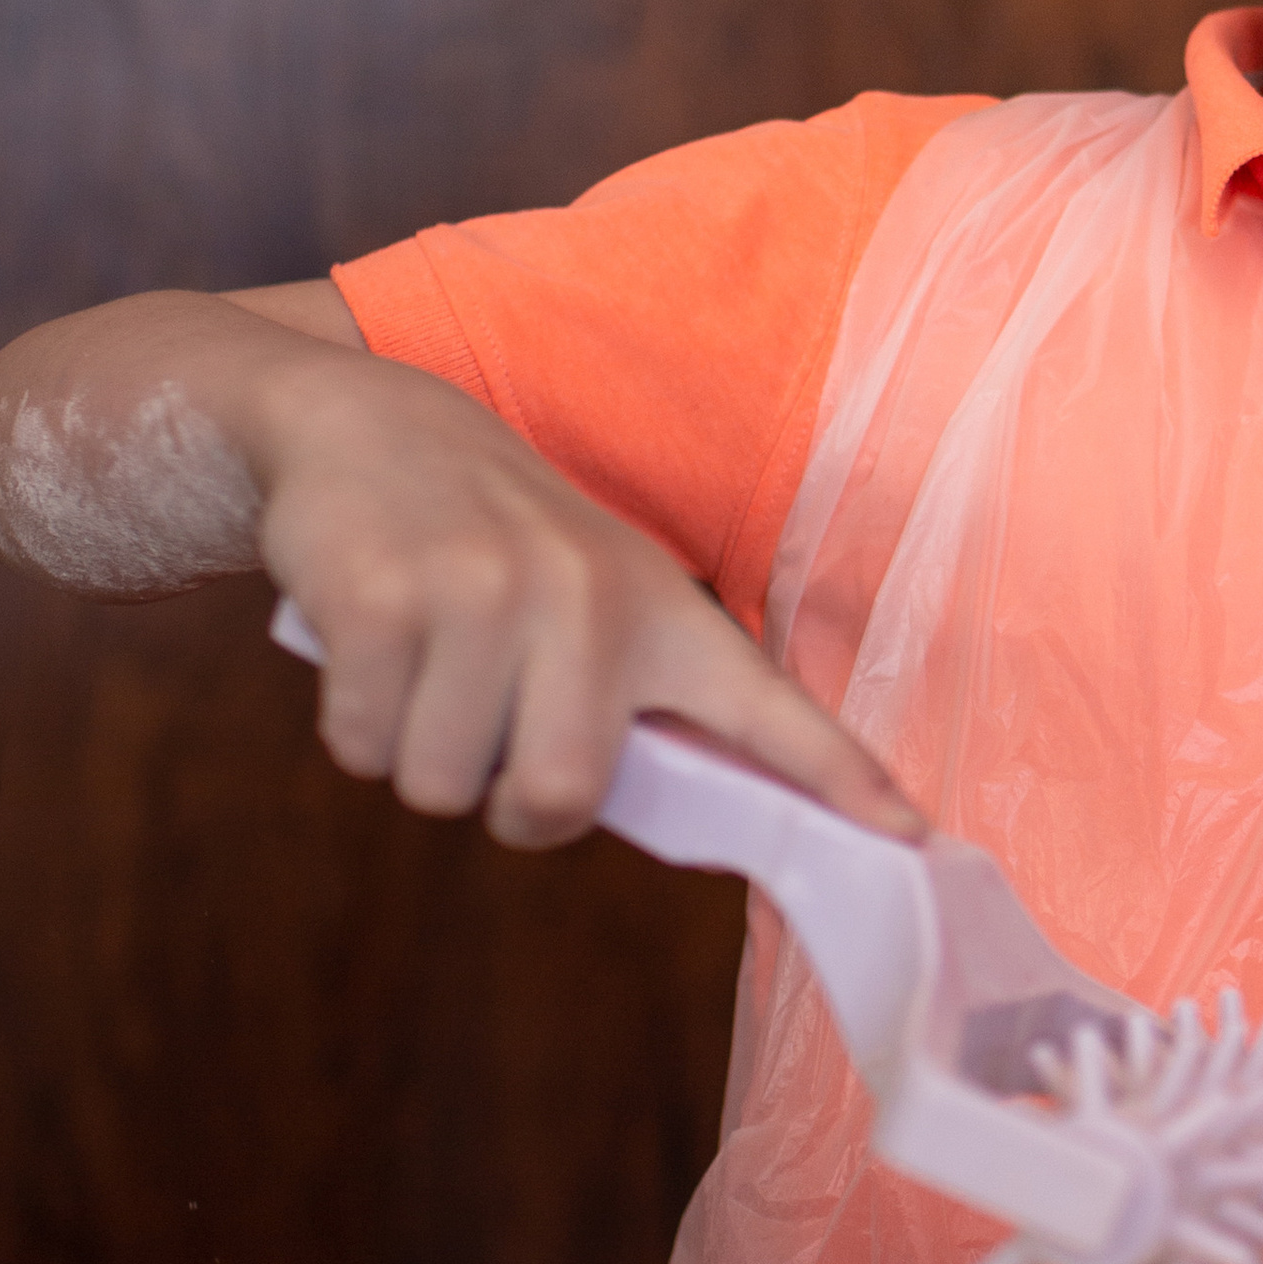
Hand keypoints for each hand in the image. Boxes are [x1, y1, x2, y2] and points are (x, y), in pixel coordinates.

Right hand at [257, 347, 921, 851]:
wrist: (371, 424)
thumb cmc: (495, 545)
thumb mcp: (599, 594)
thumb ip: (645, 699)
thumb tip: (706, 816)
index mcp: (662, 613)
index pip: (769, 709)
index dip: (840, 779)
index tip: (910, 838)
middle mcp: (586, 598)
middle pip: (555, 799)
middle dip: (506, 801)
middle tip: (490, 732)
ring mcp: (482, 593)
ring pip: (441, 786)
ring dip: (416, 753)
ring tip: (428, 663)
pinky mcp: (382, 599)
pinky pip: (361, 746)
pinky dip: (352, 725)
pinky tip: (370, 646)